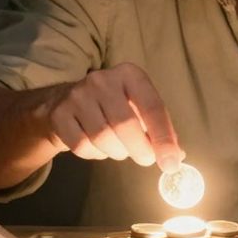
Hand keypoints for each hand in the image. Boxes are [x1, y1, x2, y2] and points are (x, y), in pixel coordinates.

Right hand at [44, 62, 184, 171]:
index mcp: (129, 74)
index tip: (171, 163)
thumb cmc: (111, 107)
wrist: (62, 103)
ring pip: (103, 138)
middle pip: (126, 124)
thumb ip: (158, 130)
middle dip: (140, 150)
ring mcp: (77, 95)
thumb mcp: (138, 109)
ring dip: (116, 152)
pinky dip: (95, 154)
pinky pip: (82, 146)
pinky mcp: (59, 114)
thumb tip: (177, 156)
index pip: (152, 106)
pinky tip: (97, 145)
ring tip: (118, 147)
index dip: (163, 137)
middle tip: (145, 160)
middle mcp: (102, 79)